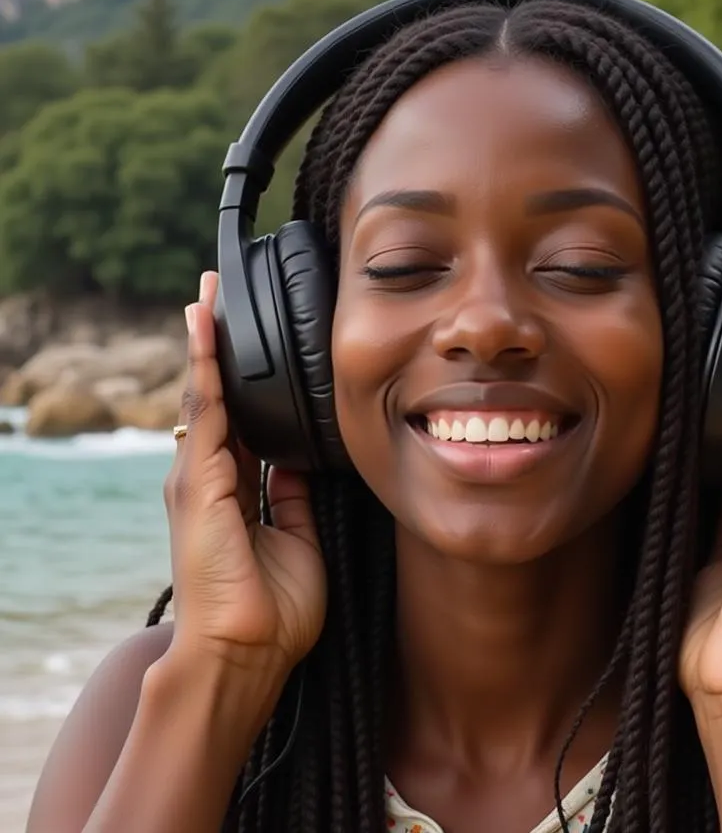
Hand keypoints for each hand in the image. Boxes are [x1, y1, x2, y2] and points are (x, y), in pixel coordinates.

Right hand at [163, 271, 326, 675]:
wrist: (246, 655)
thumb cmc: (272, 610)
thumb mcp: (297, 537)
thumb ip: (291, 497)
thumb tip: (296, 461)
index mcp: (232, 492)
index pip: (236, 419)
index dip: (238, 379)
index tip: (244, 339)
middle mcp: (208, 478)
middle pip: (214, 398)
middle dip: (215, 347)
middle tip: (216, 295)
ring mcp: (197, 478)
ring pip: (204, 395)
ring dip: (206, 343)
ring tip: (207, 296)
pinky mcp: (198, 481)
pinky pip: (206, 411)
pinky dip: (205, 366)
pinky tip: (206, 329)